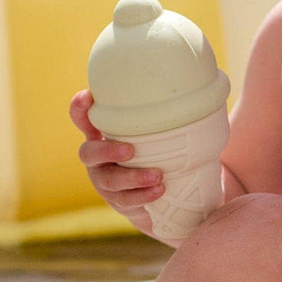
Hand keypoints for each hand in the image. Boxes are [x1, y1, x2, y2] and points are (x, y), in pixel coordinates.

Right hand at [69, 89, 165, 237]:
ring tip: (159, 175)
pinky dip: (143, 195)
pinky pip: (126, 201)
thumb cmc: (158, 148)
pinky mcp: (118, 201)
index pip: (82, 118)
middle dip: (106, 151)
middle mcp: (98, 159)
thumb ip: (162, 110)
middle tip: (130, 150)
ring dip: (133, 178)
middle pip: (87, 153)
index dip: (79, 108)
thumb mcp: (155, 129)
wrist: (162, 190)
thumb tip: (202, 80)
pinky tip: (160, 190)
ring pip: (108, 181)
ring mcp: (105, 182)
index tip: (88, 98)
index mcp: (102, 134)